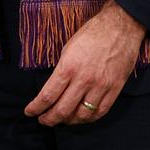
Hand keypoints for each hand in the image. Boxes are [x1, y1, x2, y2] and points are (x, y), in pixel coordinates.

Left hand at [24, 0, 145, 126]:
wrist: (120, 27)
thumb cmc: (91, 34)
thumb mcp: (68, 48)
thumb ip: (62, 70)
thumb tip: (55, 87)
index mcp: (68, 67)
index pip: (48, 95)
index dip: (37, 107)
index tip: (29, 112)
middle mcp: (84, 80)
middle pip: (63, 110)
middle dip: (49, 119)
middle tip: (43, 120)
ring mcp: (101, 86)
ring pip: (82, 115)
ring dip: (69, 121)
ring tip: (62, 120)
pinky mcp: (115, 89)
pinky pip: (100, 112)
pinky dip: (89, 119)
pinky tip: (81, 118)